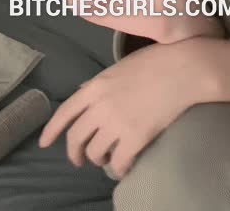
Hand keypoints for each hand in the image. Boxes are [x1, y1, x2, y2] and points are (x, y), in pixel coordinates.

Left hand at [38, 40, 202, 179]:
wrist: (184, 68)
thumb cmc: (157, 61)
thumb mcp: (120, 66)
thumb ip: (100, 82)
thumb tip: (83, 91)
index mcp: (96, 86)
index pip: (64, 112)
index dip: (51, 131)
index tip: (45, 143)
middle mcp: (101, 106)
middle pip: (76, 138)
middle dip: (75, 153)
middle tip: (81, 160)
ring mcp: (117, 122)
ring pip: (96, 152)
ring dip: (99, 159)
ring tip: (108, 159)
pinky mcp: (136, 137)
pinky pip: (119, 162)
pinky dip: (120, 168)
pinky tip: (124, 166)